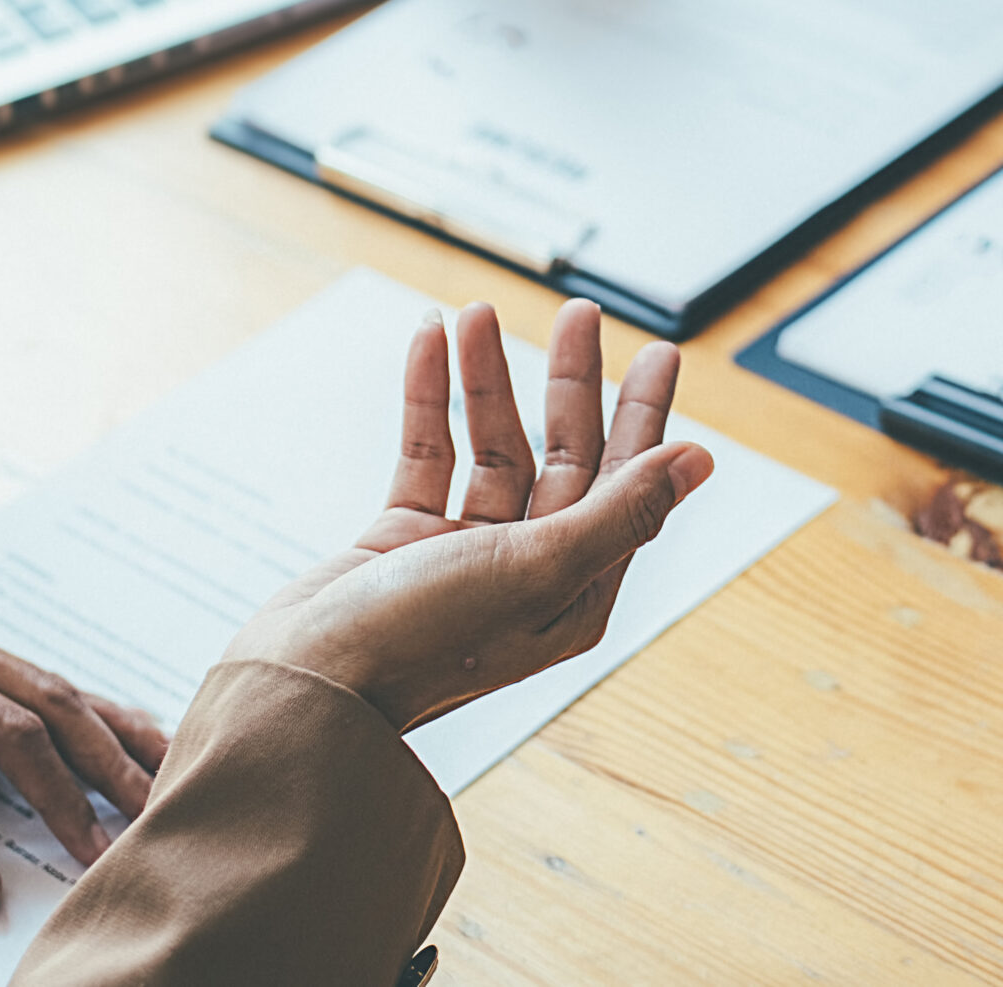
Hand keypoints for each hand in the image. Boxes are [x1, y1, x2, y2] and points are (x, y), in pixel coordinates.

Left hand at [0, 606, 169, 915]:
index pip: (9, 732)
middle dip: (105, 757)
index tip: (88, 845)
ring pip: (44, 674)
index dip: (58, 792)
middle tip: (153, 806)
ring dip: (103, 724)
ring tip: (163, 763)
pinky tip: (115, 724)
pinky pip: (21, 669)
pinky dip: (73, 702)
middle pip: (46, 694)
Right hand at [223, 299, 714, 732]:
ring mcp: (463, 556)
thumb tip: (699, 461)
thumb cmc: (419, 642)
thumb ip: (618, 510)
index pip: (625, 485)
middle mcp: (527, 573)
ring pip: (490, 448)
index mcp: (575, 592)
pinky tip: (428, 346)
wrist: (302, 689)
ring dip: (487, 380)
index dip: (644, 416)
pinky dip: (428, 402)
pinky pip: (427, 457)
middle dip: (570, 383)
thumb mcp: (535, 568)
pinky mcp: (404, 543)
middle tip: (579, 314)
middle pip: (563, 457)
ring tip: (477, 313)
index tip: (659, 352)